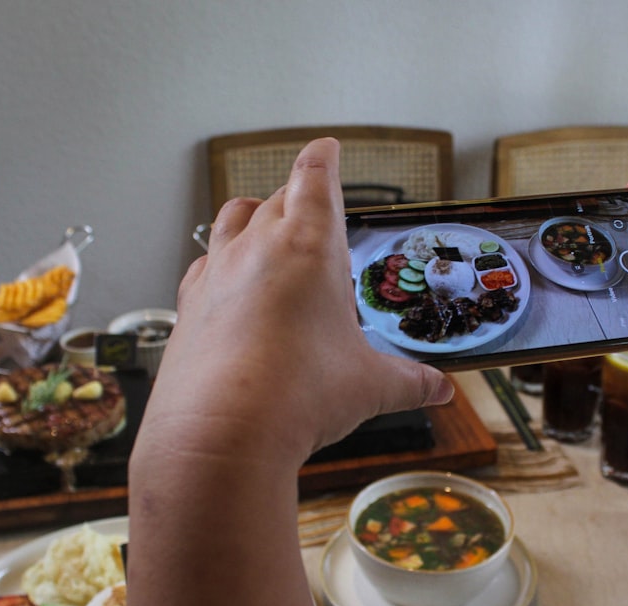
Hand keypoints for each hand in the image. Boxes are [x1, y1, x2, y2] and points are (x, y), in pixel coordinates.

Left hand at [147, 138, 453, 465]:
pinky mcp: (188, 307)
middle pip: (276, 197)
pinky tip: (232, 287)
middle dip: (298, 196)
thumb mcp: (370, 387)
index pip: (314, 177)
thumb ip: (409, 382)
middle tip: (315, 209)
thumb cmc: (297, 396)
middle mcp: (257, 248)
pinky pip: (204, 266)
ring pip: (232, 221)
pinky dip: (221, 264)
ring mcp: (216, 274)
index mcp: (309, 246)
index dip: (323, 158)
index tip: (326, 148)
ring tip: (268, 231)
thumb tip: (439, 389)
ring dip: (253, 218)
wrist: (219, 435)